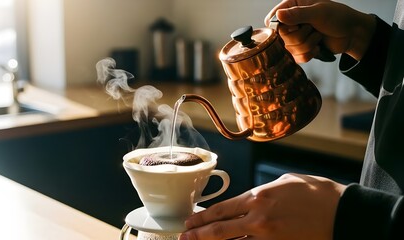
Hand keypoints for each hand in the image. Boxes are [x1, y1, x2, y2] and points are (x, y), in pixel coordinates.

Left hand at [180, 173, 345, 239]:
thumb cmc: (317, 194)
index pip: (221, 210)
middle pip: (220, 230)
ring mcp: (268, 237)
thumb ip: (263, 192)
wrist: (343, 211)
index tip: (190, 222)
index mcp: (258, 197)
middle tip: (185, 238)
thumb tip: (250, 200)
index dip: (203, 217)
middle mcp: (258, 218)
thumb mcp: (285, 183)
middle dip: (199, 235)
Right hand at [264, 0, 375, 62]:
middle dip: (300, 37)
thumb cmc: (339, 18)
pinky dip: (308, 54)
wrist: (353, 34)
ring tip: (318, 36)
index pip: (272, 20)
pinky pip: (296, 57)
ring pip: (289, 49)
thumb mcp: (319, 13)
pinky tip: (317, 46)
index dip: (281, 27)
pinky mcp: (301, 49)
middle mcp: (291, 21)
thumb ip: (298, 14)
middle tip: (312, 29)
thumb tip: (279, 15)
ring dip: (307, 45)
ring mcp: (295, 36)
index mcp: (292, 6)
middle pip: (281, 37)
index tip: (296, 25)